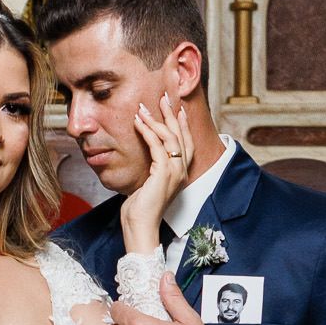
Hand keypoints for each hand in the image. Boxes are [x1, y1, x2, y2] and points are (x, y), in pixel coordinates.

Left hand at [121, 92, 193, 255]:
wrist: (140, 227)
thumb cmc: (140, 209)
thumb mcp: (147, 184)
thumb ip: (151, 170)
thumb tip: (144, 157)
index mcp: (180, 174)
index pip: (187, 144)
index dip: (183, 125)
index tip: (177, 109)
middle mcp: (181, 172)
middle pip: (181, 136)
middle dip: (172, 115)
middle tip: (163, 97)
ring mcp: (174, 172)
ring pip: (169, 138)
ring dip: (156, 120)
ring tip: (144, 107)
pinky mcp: (163, 173)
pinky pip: (156, 145)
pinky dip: (147, 131)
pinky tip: (138, 123)